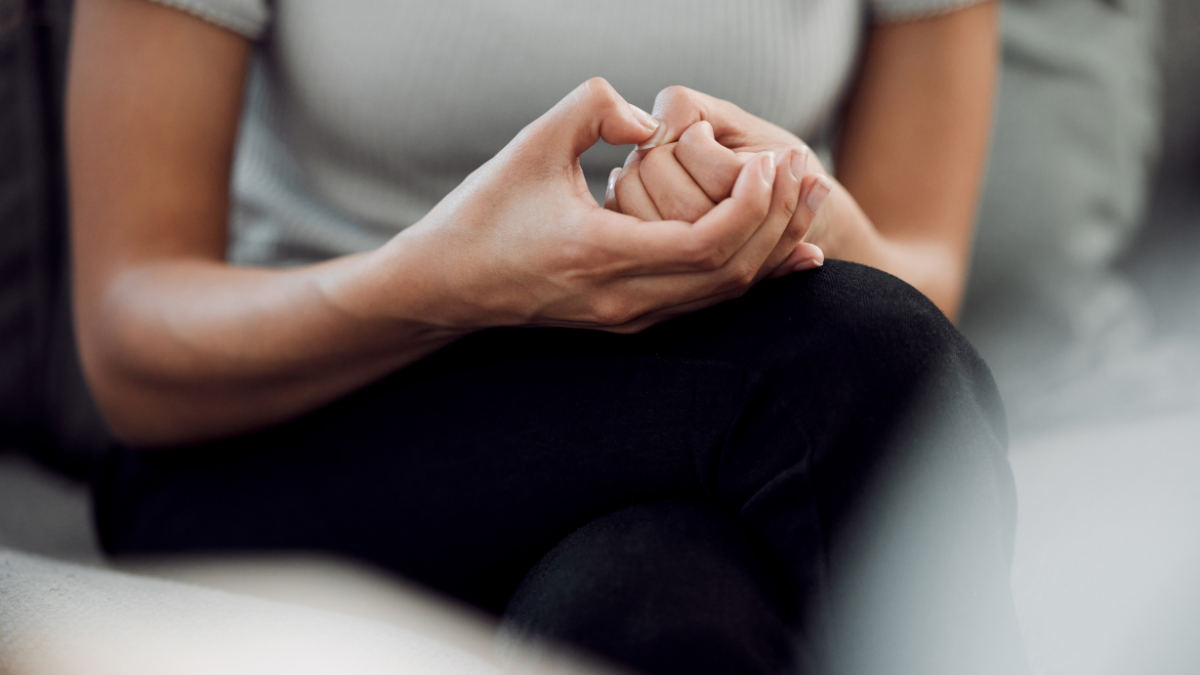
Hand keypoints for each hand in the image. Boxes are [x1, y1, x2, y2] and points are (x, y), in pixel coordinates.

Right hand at [358, 79, 805, 333]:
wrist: (445, 286)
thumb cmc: (483, 212)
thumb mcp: (531, 144)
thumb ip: (594, 109)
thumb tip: (653, 120)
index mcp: (601, 254)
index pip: (707, 242)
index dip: (753, 203)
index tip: (772, 160)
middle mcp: (623, 300)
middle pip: (731, 272)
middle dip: (780, 221)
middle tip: (808, 170)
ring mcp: (629, 318)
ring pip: (724, 294)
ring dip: (772, 247)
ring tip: (807, 200)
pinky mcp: (630, 321)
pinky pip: (707, 303)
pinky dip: (750, 274)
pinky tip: (786, 253)